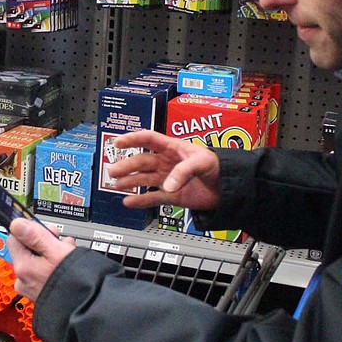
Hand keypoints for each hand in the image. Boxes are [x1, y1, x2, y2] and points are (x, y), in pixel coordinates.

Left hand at [8, 219, 74, 302]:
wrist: (88, 308)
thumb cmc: (74, 281)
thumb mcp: (56, 251)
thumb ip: (35, 236)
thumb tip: (15, 224)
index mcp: (23, 267)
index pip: (14, 239)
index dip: (31, 231)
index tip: (46, 231)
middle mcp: (23, 280)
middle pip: (27, 249)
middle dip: (45, 242)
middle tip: (61, 241)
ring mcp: (31, 288)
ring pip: (37, 261)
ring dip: (51, 253)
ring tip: (68, 252)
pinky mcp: (41, 293)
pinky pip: (42, 273)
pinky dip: (52, 266)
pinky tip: (66, 263)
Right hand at [104, 130, 220, 210]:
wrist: (229, 188)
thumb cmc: (218, 167)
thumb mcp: (202, 162)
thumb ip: (183, 171)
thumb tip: (167, 185)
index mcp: (173, 148)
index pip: (149, 139)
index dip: (132, 139)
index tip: (117, 142)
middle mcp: (167, 162)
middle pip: (142, 161)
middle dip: (126, 165)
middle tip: (113, 171)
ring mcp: (168, 179)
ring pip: (144, 179)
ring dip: (130, 182)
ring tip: (117, 186)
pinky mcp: (172, 195)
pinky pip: (153, 197)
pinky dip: (140, 200)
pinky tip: (129, 202)